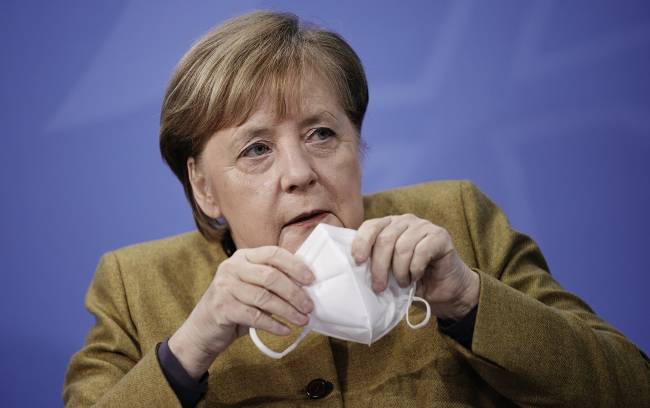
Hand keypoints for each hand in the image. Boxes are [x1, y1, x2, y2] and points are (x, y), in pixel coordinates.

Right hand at [169, 246, 313, 378]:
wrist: (204, 328)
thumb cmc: (236, 305)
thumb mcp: (252, 286)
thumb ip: (271, 280)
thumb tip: (306, 286)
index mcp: (244, 256)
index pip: (273, 253)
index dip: (294, 265)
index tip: (311, 279)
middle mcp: (232, 267)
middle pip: (271, 276)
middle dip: (294, 293)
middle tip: (309, 306)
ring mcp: (225, 287)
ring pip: (264, 298)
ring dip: (287, 311)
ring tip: (302, 320)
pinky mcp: (222, 308)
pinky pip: (254, 316)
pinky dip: (273, 324)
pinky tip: (285, 330)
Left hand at [351, 214, 478, 320]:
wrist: (443, 289)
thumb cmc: (412, 279)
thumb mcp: (388, 270)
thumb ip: (374, 262)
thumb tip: (353, 266)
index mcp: (389, 225)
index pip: (370, 226)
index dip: (361, 243)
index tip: (358, 262)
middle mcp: (405, 221)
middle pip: (385, 239)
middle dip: (379, 266)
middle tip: (379, 287)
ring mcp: (424, 226)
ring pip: (402, 247)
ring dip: (400, 271)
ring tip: (403, 283)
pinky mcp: (440, 235)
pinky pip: (421, 251)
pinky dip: (415, 269)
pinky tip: (416, 277)